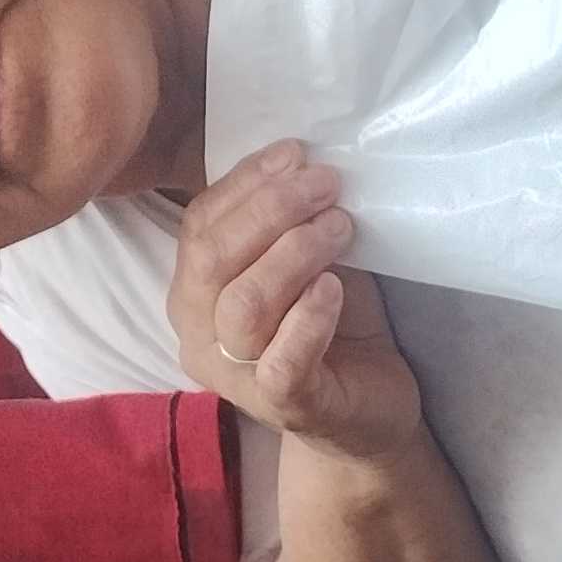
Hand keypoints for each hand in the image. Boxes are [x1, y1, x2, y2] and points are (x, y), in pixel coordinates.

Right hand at [170, 142, 426, 461]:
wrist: (368, 407)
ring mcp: (236, 378)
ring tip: (340, 227)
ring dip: (294, 254)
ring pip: (243, 307)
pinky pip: (281, 363)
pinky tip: (334, 289)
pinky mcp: (284, 407)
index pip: (199, 226)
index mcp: (193, 293)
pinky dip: (308, 319)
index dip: (245, 183)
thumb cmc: (329, 323)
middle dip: (271, 210)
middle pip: (213, 261)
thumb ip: (283, 221)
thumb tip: (299, 159)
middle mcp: (198, 336)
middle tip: (327, 185)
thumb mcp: (302, 260)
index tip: (295, 153)